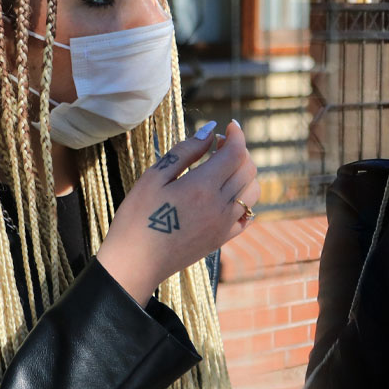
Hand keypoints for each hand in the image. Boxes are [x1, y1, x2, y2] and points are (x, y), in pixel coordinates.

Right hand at [97, 120, 258, 304]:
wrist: (136, 263)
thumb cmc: (138, 217)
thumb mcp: (154, 177)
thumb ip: (185, 152)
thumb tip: (210, 131)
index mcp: (203, 186)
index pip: (236, 153)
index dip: (236, 135)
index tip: (229, 126)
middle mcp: (220, 205)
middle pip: (248, 169)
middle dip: (239, 151)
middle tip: (218, 145)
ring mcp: (225, 224)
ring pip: (252, 191)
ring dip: (245, 173)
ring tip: (223, 168)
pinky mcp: (223, 238)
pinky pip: (247, 215)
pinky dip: (245, 199)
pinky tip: (228, 194)